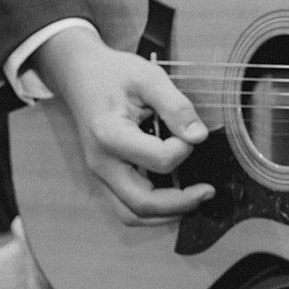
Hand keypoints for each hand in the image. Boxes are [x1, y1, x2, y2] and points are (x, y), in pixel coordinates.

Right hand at [31, 25, 213, 224]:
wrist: (80, 74)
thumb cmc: (114, 74)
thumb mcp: (149, 77)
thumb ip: (176, 106)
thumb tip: (199, 136)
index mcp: (110, 135)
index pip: (160, 160)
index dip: (184, 149)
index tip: (189, 131)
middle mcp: (101, 162)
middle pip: (142, 203)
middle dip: (181, 203)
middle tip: (208, 191)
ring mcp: (100, 173)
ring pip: (131, 214)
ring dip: (167, 213)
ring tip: (195, 198)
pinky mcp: (104, 176)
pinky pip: (126, 206)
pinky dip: (153, 209)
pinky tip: (176, 196)